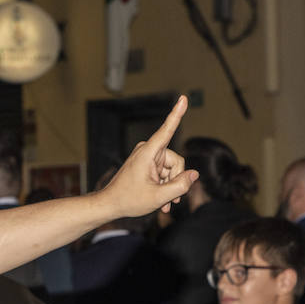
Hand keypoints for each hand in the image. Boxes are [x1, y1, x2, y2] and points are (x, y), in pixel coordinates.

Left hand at [103, 96, 196, 216]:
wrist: (110, 205)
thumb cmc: (129, 200)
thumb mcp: (158, 197)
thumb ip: (180, 186)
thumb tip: (194, 174)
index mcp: (148, 153)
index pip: (167, 130)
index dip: (177, 114)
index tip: (184, 98)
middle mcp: (149, 151)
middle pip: (177, 162)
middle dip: (176, 181)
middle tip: (169, 200)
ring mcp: (149, 157)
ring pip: (173, 170)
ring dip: (170, 187)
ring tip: (163, 203)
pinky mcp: (148, 164)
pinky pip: (166, 173)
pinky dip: (165, 187)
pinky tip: (162, 203)